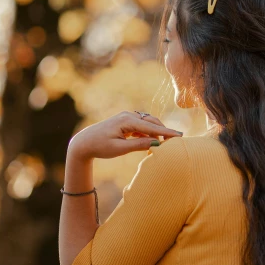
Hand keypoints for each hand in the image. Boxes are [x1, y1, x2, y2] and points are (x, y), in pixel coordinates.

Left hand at [67, 111, 182, 159]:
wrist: (84, 143)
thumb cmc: (100, 146)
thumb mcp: (119, 149)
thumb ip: (138, 145)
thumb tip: (156, 144)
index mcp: (127, 121)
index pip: (152, 127)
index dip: (167, 132)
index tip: (180, 135)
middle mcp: (128, 115)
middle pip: (152, 122)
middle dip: (164, 131)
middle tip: (176, 141)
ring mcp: (127, 117)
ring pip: (148, 123)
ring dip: (156, 132)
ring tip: (166, 143)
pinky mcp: (125, 121)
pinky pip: (141, 126)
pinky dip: (148, 133)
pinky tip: (152, 141)